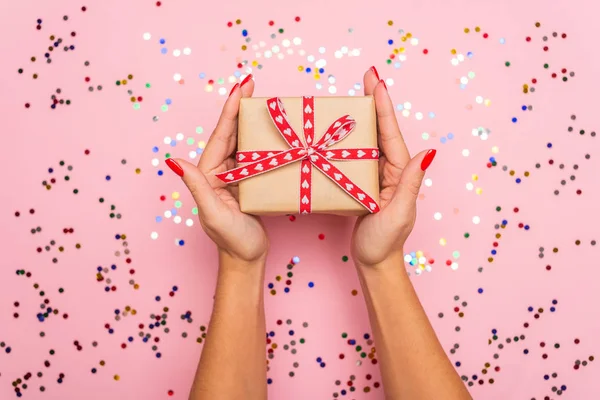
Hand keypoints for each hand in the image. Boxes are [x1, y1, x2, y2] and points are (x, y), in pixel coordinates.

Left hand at [165, 75, 268, 262]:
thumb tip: (175, 161)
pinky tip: (273, 131)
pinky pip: (254, 155)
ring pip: (243, 141)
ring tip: (263, 100)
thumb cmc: (232, 240)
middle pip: (231, 133)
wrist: (246, 259)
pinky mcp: (248, 182)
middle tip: (252, 83)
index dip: (230, 110)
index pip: (221, 136)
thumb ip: (198, 187)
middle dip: (240, 107)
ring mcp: (235, 175)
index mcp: (209, 174)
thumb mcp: (214, 214)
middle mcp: (220, 170)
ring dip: (252, 121)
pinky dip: (262, 140)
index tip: (240, 87)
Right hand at [351, 67, 435, 266]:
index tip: (376, 82)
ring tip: (350, 94)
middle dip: (373, 101)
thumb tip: (428, 152)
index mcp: (398, 171)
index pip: (390, 132)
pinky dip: (347, 139)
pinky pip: (354, 156)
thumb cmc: (385, 241)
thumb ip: (410, 183)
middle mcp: (388, 168)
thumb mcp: (399, 212)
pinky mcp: (360, 183)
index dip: (383, 106)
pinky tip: (337, 130)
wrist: (374, 261)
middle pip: (380, 129)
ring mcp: (374, 174)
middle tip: (366, 76)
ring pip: (366, 140)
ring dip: (359, 116)